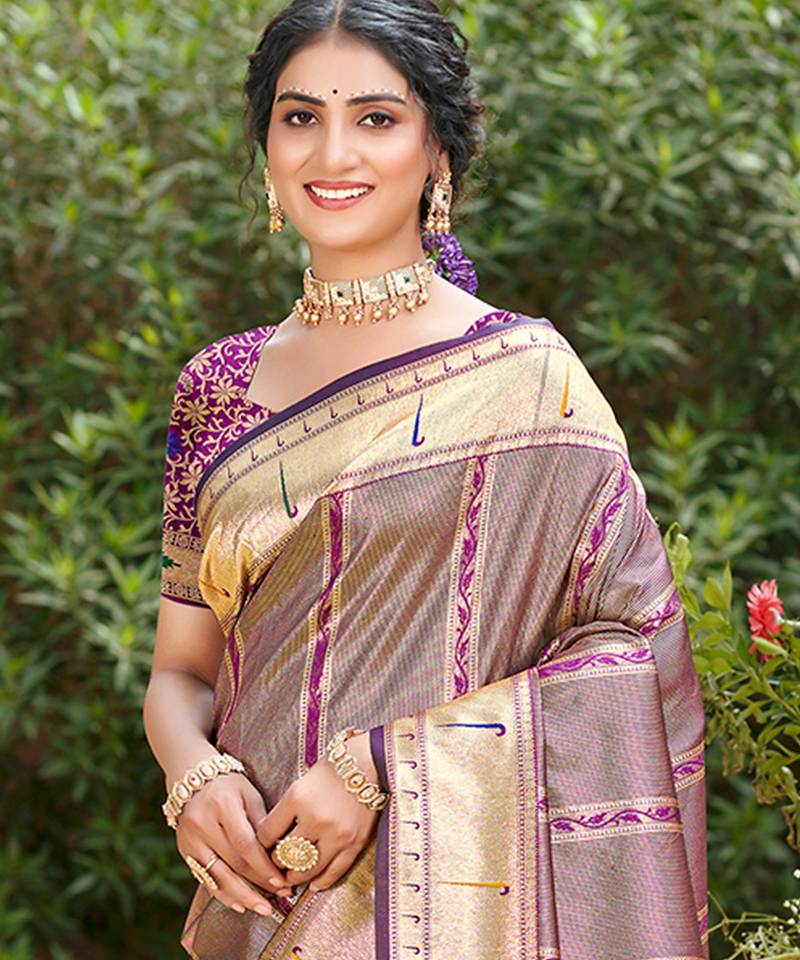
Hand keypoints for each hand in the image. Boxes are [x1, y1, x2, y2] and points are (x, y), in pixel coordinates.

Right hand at [175, 770, 292, 914]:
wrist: (191, 777)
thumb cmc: (228, 784)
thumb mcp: (249, 794)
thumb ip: (262, 823)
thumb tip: (280, 853)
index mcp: (222, 805)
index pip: (245, 844)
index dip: (263, 866)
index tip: (281, 880)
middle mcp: (202, 824)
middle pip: (233, 863)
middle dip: (258, 884)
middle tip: (280, 897)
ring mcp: (190, 839)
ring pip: (218, 876)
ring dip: (242, 896)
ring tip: (262, 908)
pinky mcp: (184, 851)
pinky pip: (205, 878)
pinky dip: (223, 893)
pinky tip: (239, 904)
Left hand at [255, 732, 381, 892]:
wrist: (368, 764)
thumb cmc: (331, 771)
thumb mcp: (300, 785)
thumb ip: (286, 812)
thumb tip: (269, 840)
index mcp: (297, 799)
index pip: (267, 834)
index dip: (260, 845)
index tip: (262, 849)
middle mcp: (316, 819)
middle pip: (285, 856)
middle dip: (276, 863)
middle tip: (275, 865)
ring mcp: (336, 834)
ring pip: (307, 870)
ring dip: (296, 876)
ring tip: (291, 877)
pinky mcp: (354, 843)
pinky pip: (334, 872)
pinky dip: (321, 882)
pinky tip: (313, 884)